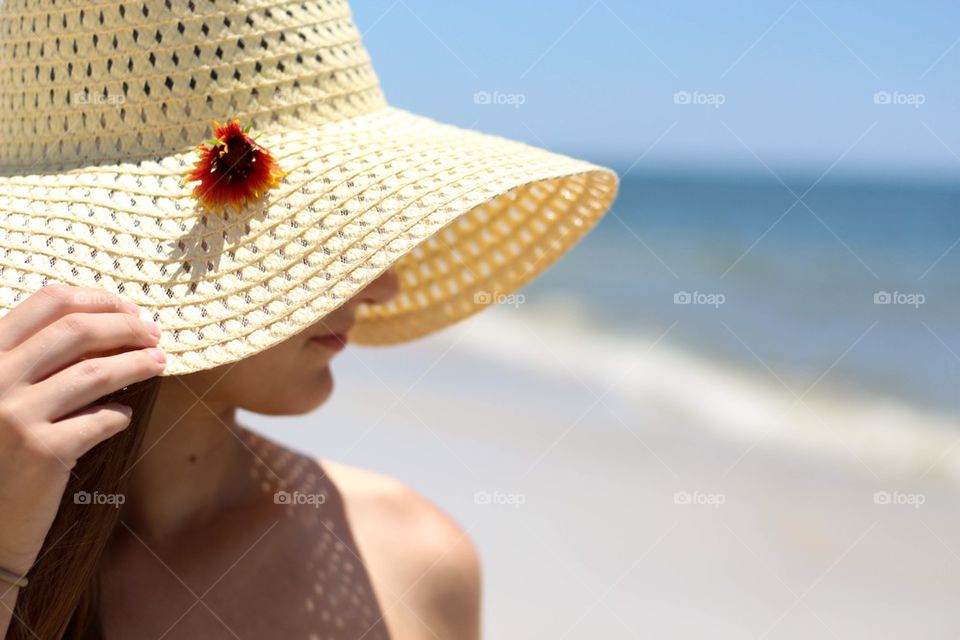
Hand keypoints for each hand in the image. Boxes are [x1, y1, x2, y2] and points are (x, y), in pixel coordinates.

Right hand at [0, 284, 164, 574]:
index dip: (98, 299)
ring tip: (159, 362)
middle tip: (154, 333)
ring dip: (137, 363)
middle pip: (77, 330)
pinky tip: (123, 416)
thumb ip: (34, 358)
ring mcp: (15, 416)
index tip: (129, 308)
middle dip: (126, 326)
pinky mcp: (43, 453)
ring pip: (96, 372)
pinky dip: (119, 415)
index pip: (48, 302)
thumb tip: (107, 322)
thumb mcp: (0, 391)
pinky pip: (100, 420)